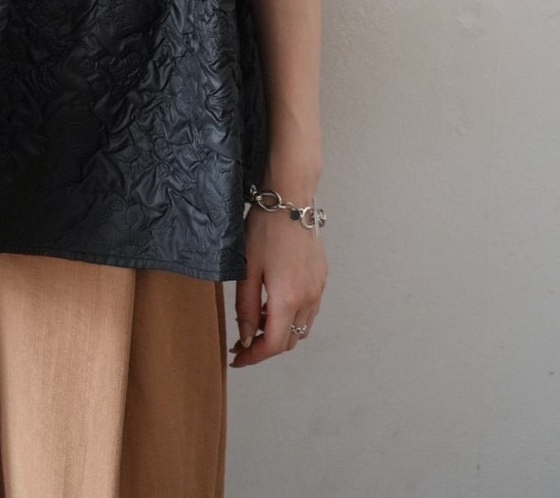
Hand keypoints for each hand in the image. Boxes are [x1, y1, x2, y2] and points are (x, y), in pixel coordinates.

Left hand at [229, 197, 327, 366]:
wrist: (291, 200)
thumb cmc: (264, 230)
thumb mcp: (247, 268)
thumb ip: (246, 306)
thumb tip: (247, 337)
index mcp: (288, 300)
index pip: (273, 344)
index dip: (254, 357)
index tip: (237, 358)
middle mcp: (309, 299)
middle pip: (290, 341)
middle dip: (266, 347)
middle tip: (242, 342)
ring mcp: (319, 289)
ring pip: (302, 327)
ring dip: (280, 332)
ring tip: (256, 322)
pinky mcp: (322, 278)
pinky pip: (309, 311)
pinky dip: (292, 317)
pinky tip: (274, 304)